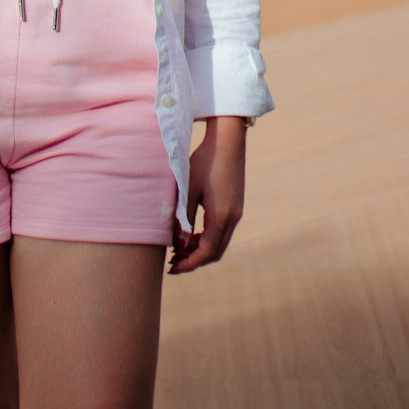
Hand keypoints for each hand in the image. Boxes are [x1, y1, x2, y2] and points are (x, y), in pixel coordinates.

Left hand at [167, 116, 245, 273]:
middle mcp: (233, 218)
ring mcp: (236, 212)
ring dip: (200, 250)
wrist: (227, 141)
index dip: (188, 264)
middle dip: (194, 260)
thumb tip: (177, 244)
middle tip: (172, 262)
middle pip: (214, 252)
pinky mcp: (236, 206)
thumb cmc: (204, 161)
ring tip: (179, 249)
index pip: (206, 253)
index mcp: (221, 217)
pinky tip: (192, 234)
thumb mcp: (188, 188)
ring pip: (219, 243)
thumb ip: (182, 217)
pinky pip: (222, 231)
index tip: (171, 268)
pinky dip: (207, 238)